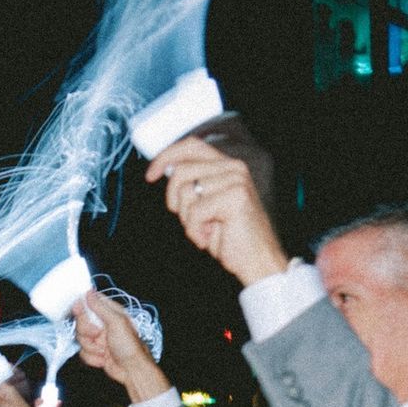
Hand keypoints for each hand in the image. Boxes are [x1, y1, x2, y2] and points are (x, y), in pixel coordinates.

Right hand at [75, 292, 166, 397]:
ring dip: (91, 347)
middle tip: (98, 334)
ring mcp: (98, 338)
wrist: (131, 370)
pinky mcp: (95, 351)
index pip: (90, 302)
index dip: (82, 306)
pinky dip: (92, 358)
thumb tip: (90, 293)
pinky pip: (82, 352)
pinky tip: (103, 358)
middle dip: (87, 331)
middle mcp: (103, 324)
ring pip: (80, 338)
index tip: (78, 310)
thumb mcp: (116, 322)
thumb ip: (100, 307)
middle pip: (81, 322)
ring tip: (104, 349)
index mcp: (110, 313)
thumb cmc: (130, 346)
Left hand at [146, 137, 288, 286]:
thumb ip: (191, 184)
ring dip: (187, 219)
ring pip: (185, 192)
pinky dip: (194, 231)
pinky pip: (194, 212)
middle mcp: (233, 168)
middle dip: (175, 200)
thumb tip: (165, 170)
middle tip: (190, 220)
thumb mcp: (204, 205)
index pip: (191, 146)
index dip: (166, 156)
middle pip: (181, 171)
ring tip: (205, 229)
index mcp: (226, 166)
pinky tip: (209, 238)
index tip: (151, 175)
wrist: (256, 260)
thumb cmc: (230, 236)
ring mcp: (236, 180)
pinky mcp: (235, 197)